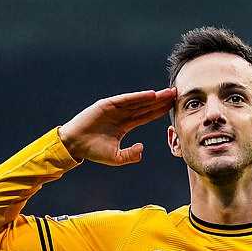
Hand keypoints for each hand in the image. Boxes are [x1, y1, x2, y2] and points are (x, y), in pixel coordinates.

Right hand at [58, 88, 175, 164]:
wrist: (75, 144)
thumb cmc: (93, 151)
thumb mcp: (115, 157)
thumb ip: (130, 155)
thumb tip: (142, 149)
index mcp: (126, 124)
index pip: (147, 116)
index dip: (160, 111)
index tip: (173, 106)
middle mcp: (123, 114)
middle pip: (146, 106)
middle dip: (161, 101)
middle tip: (177, 94)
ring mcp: (115, 108)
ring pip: (139, 101)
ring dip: (154, 97)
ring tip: (168, 93)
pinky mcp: (107, 105)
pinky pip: (126, 100)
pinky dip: (138, 97)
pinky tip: (151, 95)